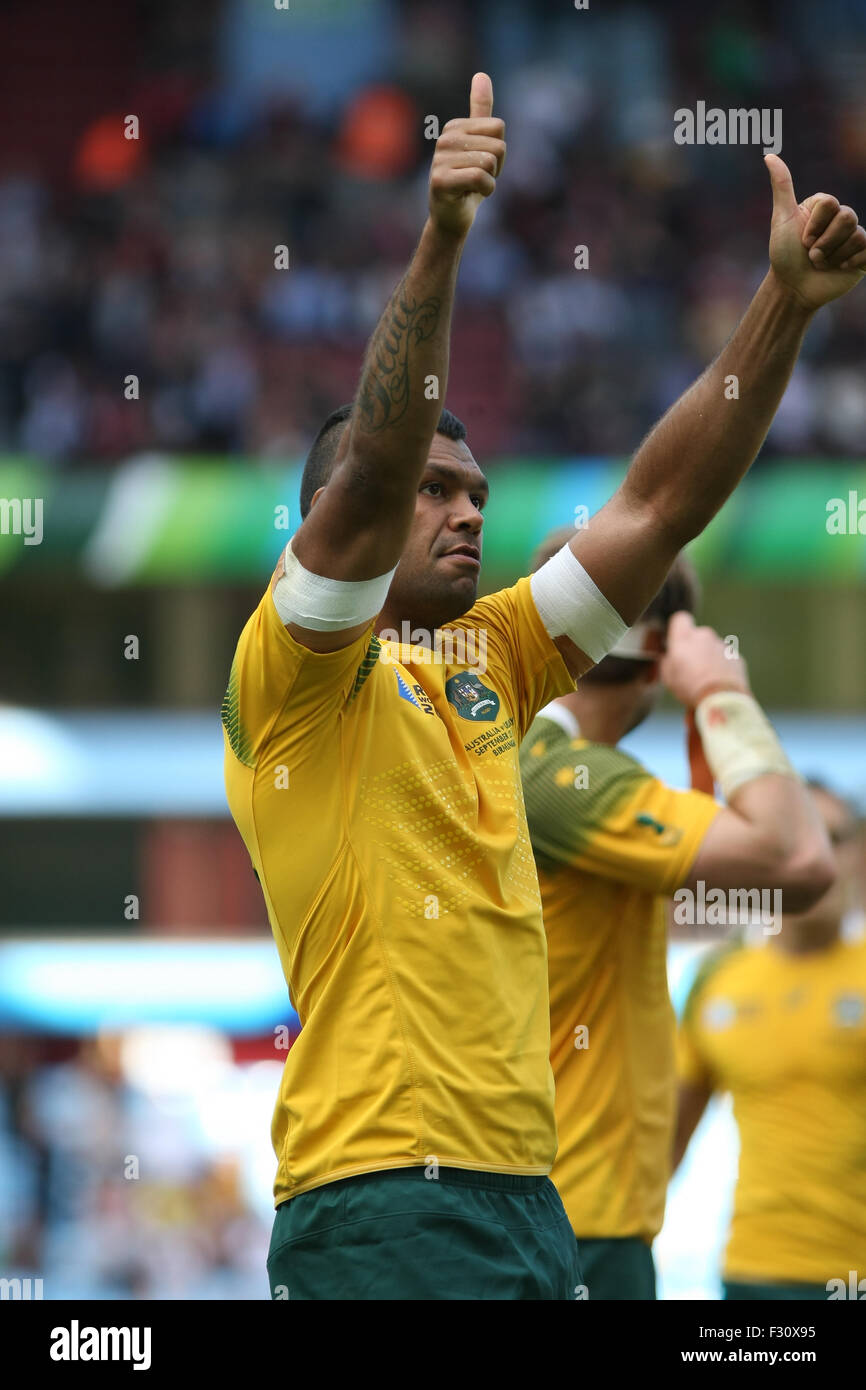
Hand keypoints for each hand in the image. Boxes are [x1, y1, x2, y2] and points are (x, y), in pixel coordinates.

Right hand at [428, 72, 505, 239]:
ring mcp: (440, 159)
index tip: (482, 164)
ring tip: (472, 187)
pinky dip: (486, 190)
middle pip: (498, 145)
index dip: (498, 152)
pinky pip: (480, 178)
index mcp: (455, 126)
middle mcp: (445, 138)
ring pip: (490, 162)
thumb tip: (481, 74)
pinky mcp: (440, 180)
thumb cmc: (467, 181)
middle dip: (495, 167)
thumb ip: (481, 111)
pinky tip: (472, 195)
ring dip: (490, 181)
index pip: (499, 128)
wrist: (451, 217)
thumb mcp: (479, 144)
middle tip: (477, 178)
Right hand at [660, 612, 750, 708]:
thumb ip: (667, 660)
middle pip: (698, 635)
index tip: (676, 641)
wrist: (720, 699)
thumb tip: (669, 656)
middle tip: (690, 667)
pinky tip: (718, 684)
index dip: (678, 629)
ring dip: (708, 658)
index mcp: (684, 637)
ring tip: (705, 680)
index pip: (681, 618)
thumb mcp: (667, 676)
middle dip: (694, 647)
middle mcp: (705, 636)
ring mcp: (723, 646)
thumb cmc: (689, 687)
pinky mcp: (736, 657)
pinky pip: (726, 659)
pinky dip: (722, 668)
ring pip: (713, 648)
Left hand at [766, 154, 865, 310]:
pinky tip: (840, 268)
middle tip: (811, 256)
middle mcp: (841, 219)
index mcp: (824, 206)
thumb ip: (782, 187)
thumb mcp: (782, 219)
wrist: (793, 289)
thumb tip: (769, 155)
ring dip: (834, 256)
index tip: (802, 240)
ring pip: (858, 236)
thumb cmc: (784, 255)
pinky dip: (852, 262)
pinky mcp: (864, 256)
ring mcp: (854, 237)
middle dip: (825, 243)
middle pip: (847, 218)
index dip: (815, 226)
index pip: (831, 203)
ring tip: (821, 264)